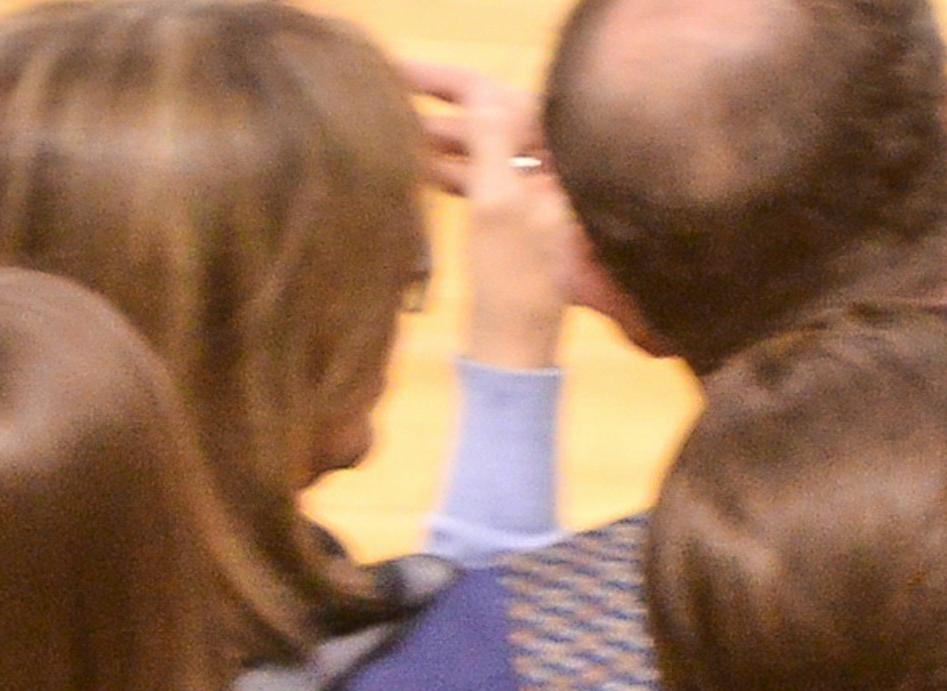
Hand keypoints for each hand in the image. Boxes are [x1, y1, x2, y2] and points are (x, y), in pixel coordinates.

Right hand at [406, 60, 570, 371]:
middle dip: (441, 108)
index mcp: (560, 158)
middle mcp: (553, 170)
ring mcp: (535, 197)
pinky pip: (481, 181)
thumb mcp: (498, 207)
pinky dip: (449, 171)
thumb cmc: (511, 290)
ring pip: (484, 151)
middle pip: (495, 119)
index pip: (502, 97)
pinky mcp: (516, 224)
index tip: (400, 74)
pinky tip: (413, 167)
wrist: (514, 361)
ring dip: (438, 140)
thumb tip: (479, 89)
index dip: (450, 82)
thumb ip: (492, 142)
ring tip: (389, 131)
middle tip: (386, 96)